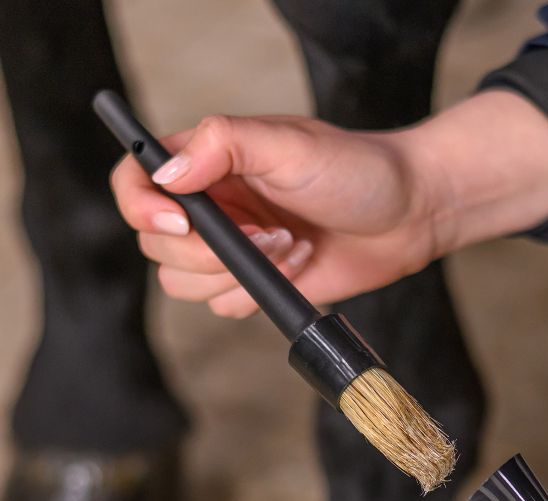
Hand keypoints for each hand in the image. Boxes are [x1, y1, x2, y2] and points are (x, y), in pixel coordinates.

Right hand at [110, 92, 547, 316]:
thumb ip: (223, 145)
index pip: (136, 182)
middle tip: (270, 232)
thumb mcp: (289, 144)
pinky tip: (299, 266)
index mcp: (208, 163)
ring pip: (183, 283)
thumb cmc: (358, 170)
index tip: (179, 221)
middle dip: (211, 251)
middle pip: (156, 245)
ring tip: (289, 245)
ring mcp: (231, 249)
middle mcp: (211, 206)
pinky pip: (223, 306)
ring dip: (238, 273)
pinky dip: (259, 293)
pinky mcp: (255, 284)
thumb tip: (168, 175)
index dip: (142, 206)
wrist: (408, 217)